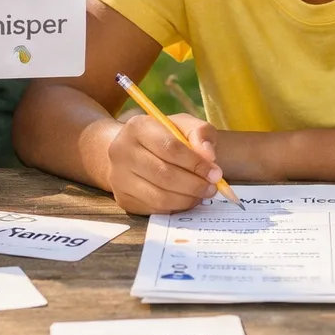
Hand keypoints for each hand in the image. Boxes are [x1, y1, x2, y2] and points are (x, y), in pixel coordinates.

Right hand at [106, 112, 221, 214]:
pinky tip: (186, 199)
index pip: (170, 148)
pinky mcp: (122, 199)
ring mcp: (118, 178)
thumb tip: (209, 156)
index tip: (216, 173)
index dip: (196, 163)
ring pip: (159, 196)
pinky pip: (154, 209)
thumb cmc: (163, 137)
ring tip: (202, 194)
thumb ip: (201, 133)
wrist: (130, 150)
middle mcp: (121, 152)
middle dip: (194, 185)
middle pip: (164, 175)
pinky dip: (176, 207)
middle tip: (212, 188)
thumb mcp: (183, 125)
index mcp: (137, 127)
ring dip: (187, 199)